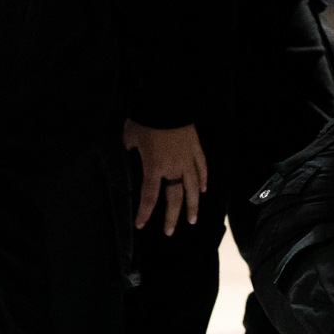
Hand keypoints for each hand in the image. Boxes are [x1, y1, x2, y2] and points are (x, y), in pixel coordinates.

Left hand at [125, 119, 207, 234]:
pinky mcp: (196, 148)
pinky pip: (202, 168)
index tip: (141, 225)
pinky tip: (204, 189)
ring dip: (193, 205)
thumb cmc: (144, 120)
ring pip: (194, 187)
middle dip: (172, 217)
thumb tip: (132, 153)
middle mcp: (173, 167)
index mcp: (154, 167)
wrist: (165, 102)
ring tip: (193, 219)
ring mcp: (188, 159)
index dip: (145, 213)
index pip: (150, 196)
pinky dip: (203, 180)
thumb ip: (131, 151)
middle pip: (175, 197)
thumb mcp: (130, 138)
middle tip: (169, 231)